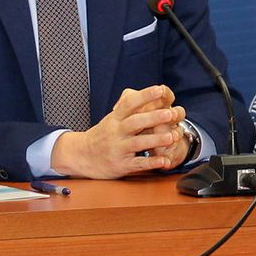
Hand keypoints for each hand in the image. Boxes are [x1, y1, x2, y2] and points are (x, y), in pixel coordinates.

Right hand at [50, 85, 187, 178]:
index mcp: (115, 118)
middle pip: (135, 122)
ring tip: (172, 136)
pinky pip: (137, 164)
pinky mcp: (120, 165)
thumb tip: (149, 92)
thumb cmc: (103, 135)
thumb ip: (128, 107)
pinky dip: (151, 163)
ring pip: (137, 143)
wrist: (82, 156)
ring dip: (156, 140)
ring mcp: (117, 149)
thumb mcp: (112, 118)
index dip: (145, 95)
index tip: (160, 89)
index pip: (129, 103)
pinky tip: (164, 161)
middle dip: (154, 117)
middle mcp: (115, 132)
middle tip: (171, 113)